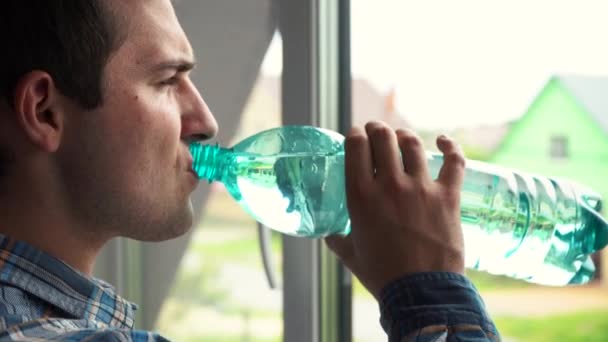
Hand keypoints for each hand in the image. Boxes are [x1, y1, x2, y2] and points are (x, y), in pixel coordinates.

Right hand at [325, 121, 465, 298]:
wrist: (421, 293)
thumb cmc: (383, 275)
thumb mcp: (352, 256)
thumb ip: (339, 241)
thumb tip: (330, 236)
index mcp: (361, 196)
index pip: (356, 147)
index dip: (355, 135)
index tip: (355, 135)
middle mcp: (390, 185)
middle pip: (383, 138)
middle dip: (377, 129)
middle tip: (376, 132)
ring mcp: (421, 188)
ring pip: (412, 144)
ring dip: (404, 136)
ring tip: (401, 137)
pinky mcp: (448, 196)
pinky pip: (453, 161)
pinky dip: (450, 146)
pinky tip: (444, 141)